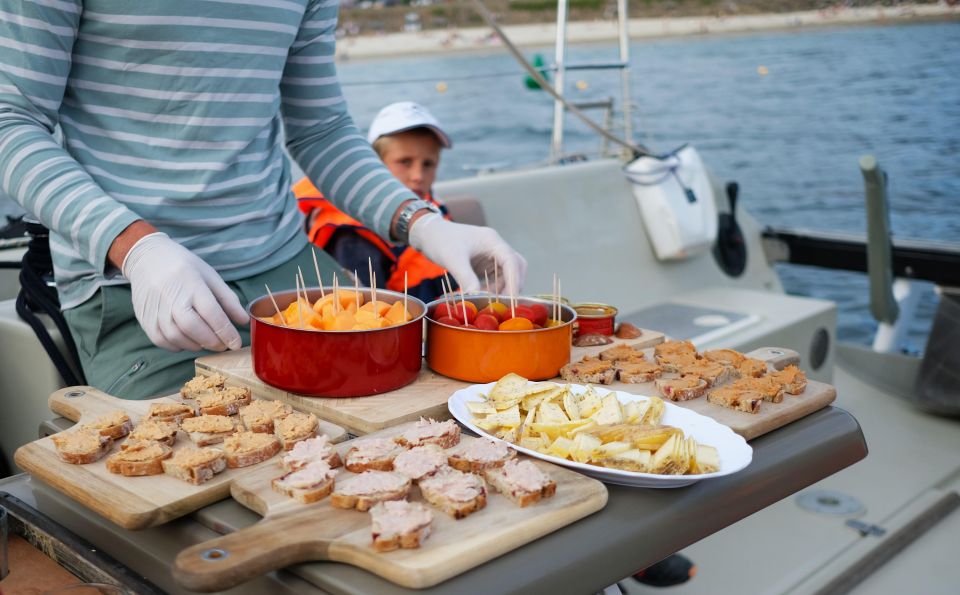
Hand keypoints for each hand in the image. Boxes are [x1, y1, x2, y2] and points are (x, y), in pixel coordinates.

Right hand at [122, 232, 248, 351]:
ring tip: (207, 341)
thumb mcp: (210, 276)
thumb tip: (243, 321)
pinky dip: (177, 346)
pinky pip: (161, 340)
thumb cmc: (184, 267)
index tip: (236, 343)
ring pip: (176, 337)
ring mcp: (155, 308)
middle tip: (223, 345)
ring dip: (196, 345)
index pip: (211, 312)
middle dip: (212, 341)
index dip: (226, 331)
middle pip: (193, 327)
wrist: (148, 258)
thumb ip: (228, 299)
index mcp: (191, 283)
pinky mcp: (144, 318)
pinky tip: (188, 341)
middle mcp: (171, 297)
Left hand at [408, 214, 526, 294]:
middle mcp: (495, 246)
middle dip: (513, 285)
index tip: (511, 300)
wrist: (428, 234)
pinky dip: (493, 288)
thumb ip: (466, 278)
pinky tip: (483, 296)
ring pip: (507, 274)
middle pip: (516, 267)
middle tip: (505, 304)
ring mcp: (491, 254)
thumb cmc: (440, 240)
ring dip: (502, 288)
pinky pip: (496, 277)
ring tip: (489, 301)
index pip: (511, 261)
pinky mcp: (484, 263)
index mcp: (492, 240)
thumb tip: (476, 297)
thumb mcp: (452, 259)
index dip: (514, 281)